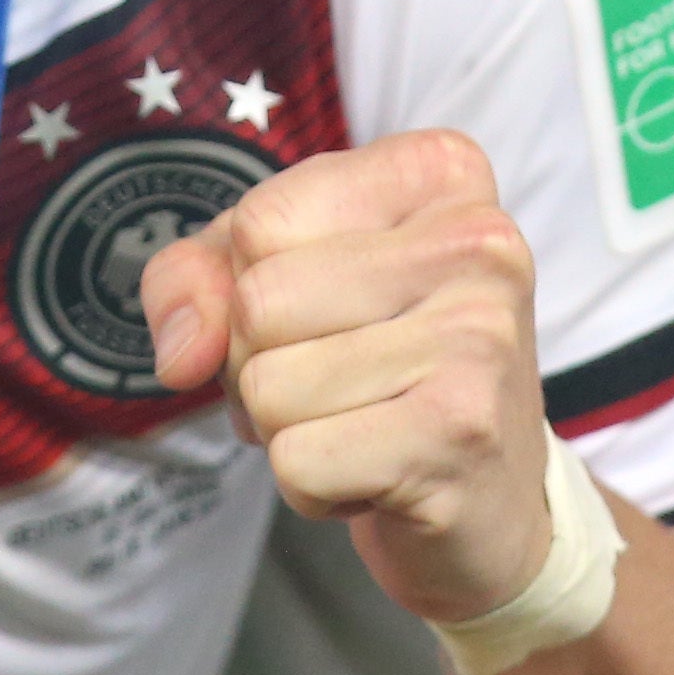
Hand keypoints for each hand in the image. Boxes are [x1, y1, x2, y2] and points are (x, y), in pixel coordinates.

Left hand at [133, 130, 554, 626]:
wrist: (492, 501)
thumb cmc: (377, 367)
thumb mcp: (277, 278)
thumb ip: (196, 278)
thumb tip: (182, 353)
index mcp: (439, 173)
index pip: (259, 220)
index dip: (249, 285)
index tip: (323, 313)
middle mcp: (477, 239)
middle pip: (257, 303)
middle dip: (260, 365)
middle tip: (339, 384)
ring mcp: (477, 335)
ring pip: (268, 387)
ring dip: (286, 430)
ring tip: (361, 425)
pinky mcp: (459, 431)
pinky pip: (297, 461)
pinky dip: (311, 488)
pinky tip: (377, 473)